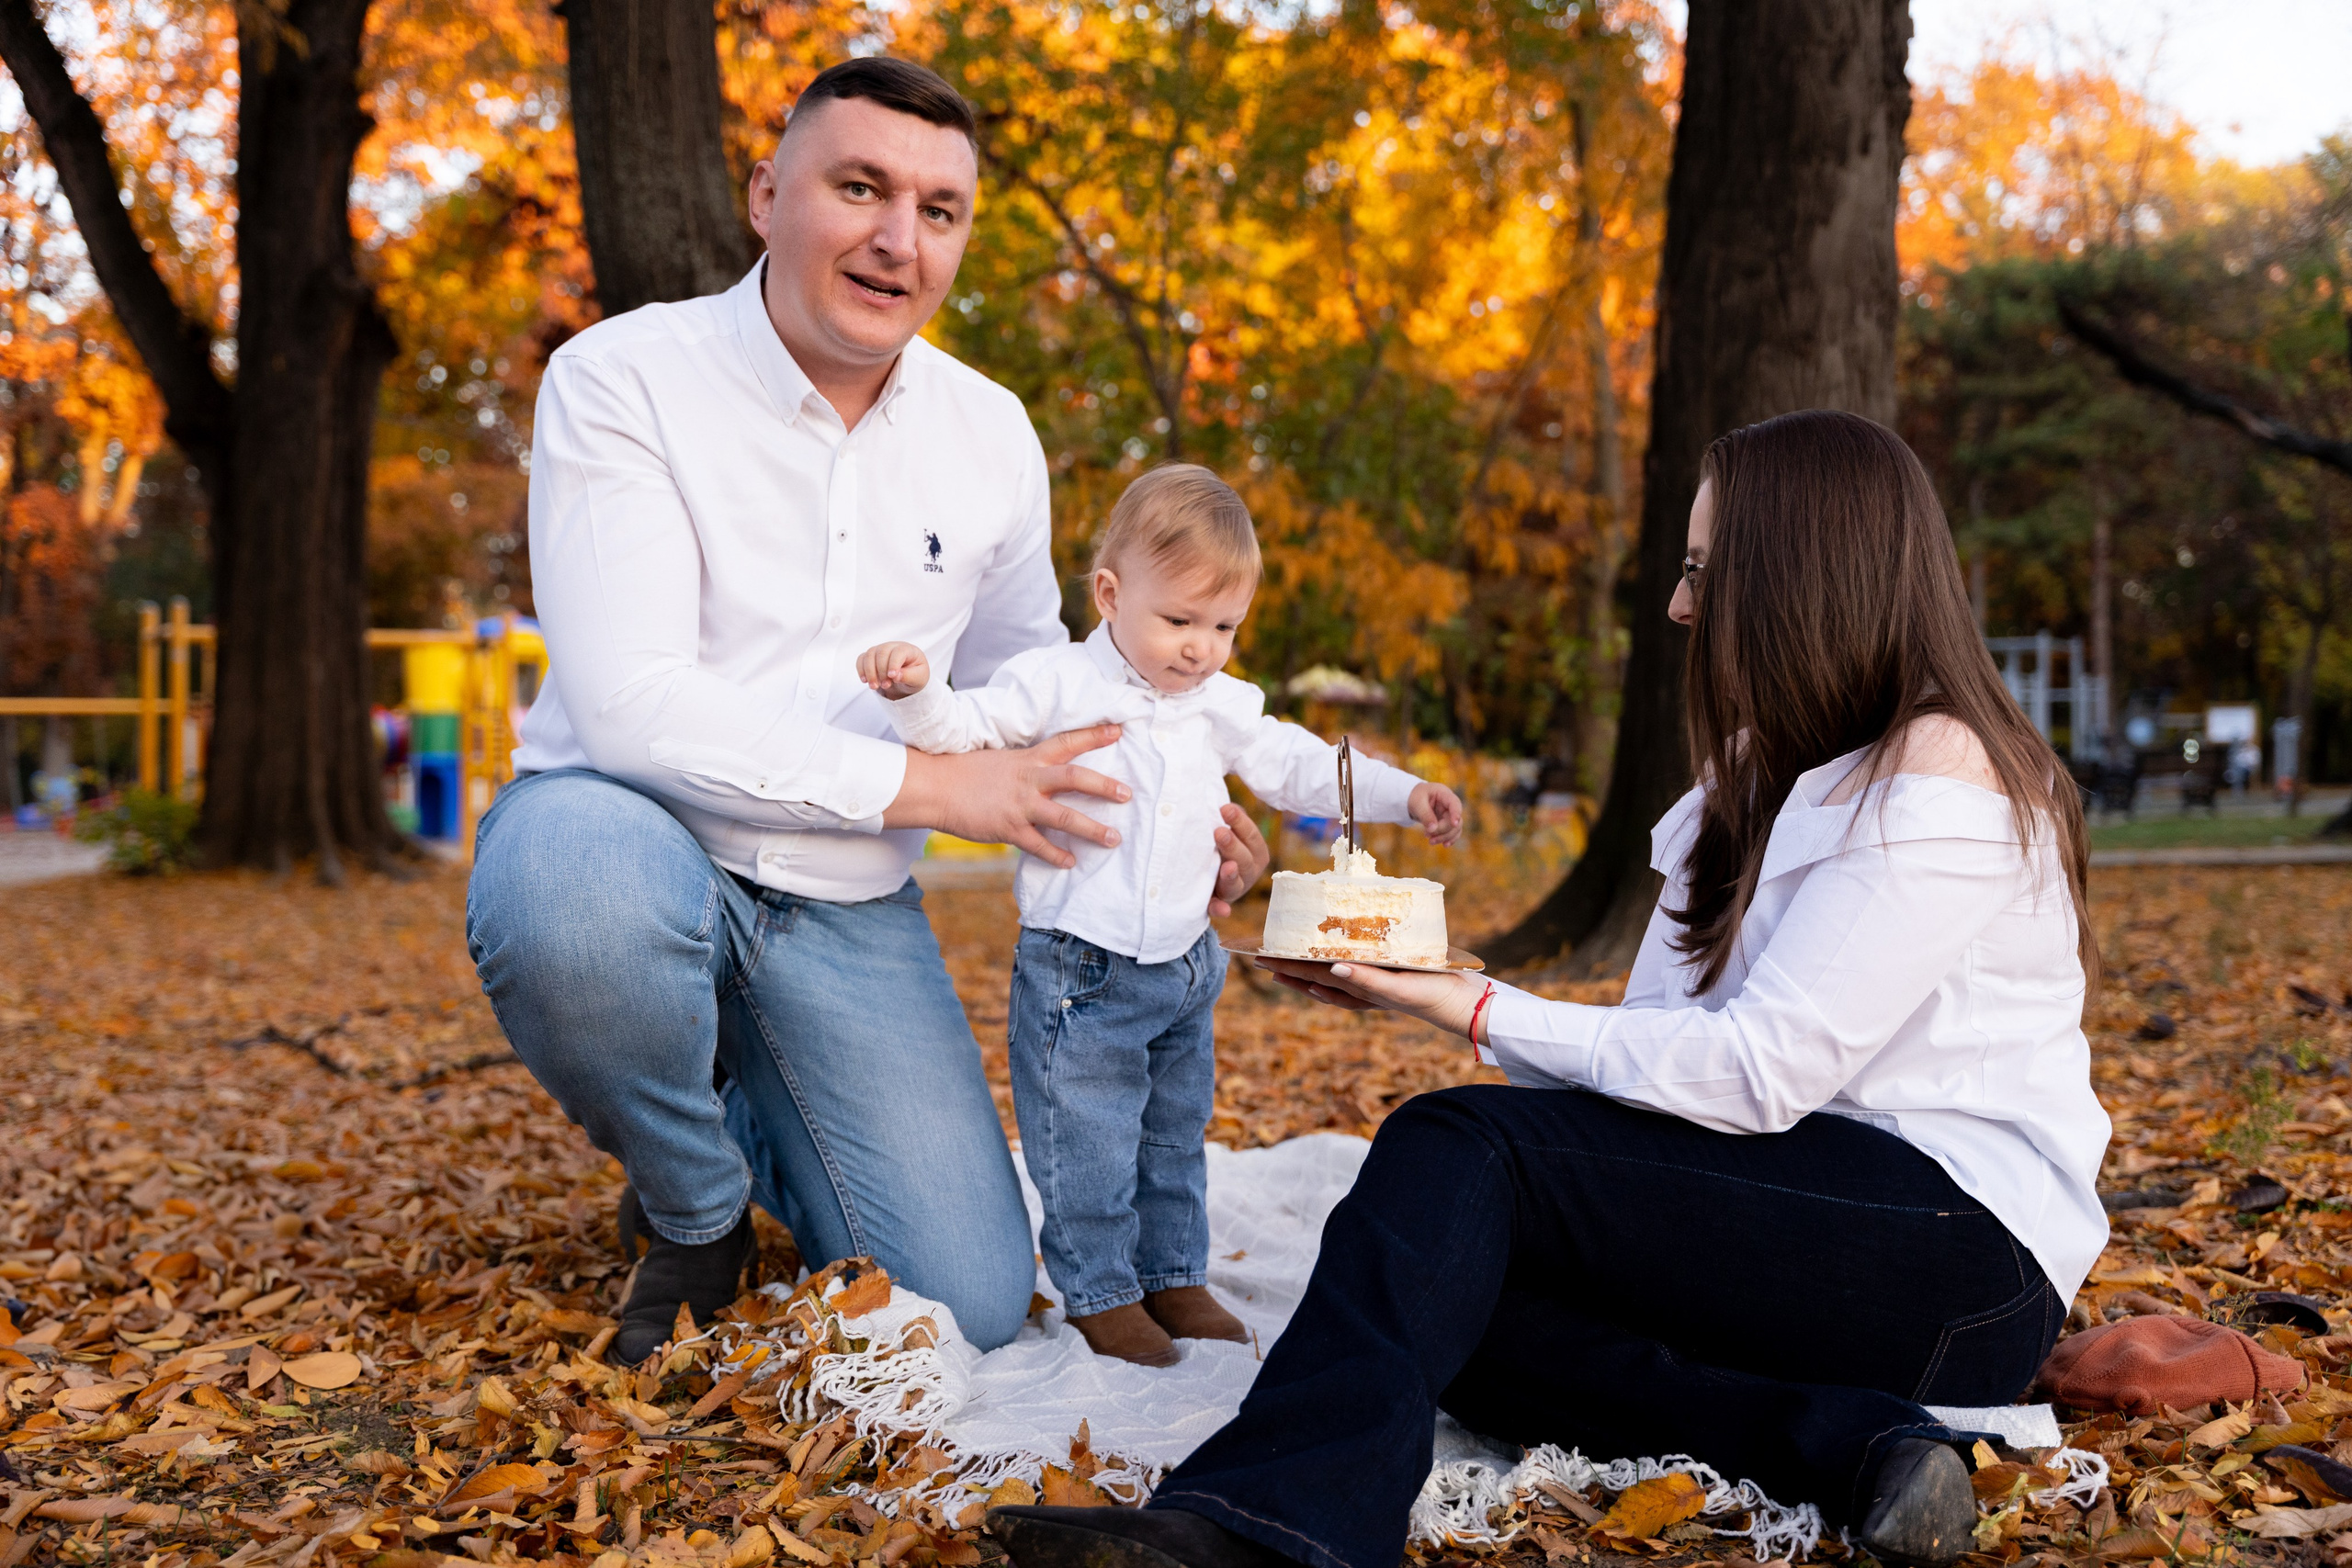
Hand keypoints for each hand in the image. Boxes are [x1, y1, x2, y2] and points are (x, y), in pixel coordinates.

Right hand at [856, 641, 930, 698]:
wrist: (908, 677)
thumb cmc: (915, 675)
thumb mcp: (919, 679)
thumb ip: (909, 676)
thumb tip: (896, 676)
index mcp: (908, 649)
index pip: (898, 652)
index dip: (894, 664)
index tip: (892, 677)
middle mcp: (892, 646)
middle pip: (881, 653)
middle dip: (881, 671)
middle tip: (886, 686)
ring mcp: (880, 650)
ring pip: (869, 655)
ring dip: (870, 672)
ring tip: (874, 686)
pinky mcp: (871, 657)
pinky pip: (861, 659)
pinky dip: (861, 670)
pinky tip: (865, 681)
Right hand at [884, 724, 1127, 868]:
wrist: (934, 786)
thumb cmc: (963, 772)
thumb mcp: (999, 760)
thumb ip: (1025, 767)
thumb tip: (1043, 775)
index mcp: (1027, 758)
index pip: (1067, 742)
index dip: (1094, 735)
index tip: (1119, 730)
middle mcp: (1029, 779)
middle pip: (1076, 778)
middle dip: (1105, 786)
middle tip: (1127, 794)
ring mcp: (1020, 805)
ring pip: (1065, 817)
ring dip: (1092, 829)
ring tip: (1114, 839)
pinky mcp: (1008, 828)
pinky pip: (1039, 845)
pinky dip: (1056, 855)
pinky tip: (1071, 863)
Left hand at [1208, 803, 1270, 916]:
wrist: (1209, 876)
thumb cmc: (1220, 846)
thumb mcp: (1229, 832)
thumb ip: (1230, 819)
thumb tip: (1225, 806)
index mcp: (1255, 852)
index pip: (1251, 835)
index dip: (1239, 822)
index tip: (1225, 808)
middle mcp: (1248, 871)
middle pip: (1244, 859)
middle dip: (1232, 846)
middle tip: (1219, 832)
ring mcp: (1235, 889)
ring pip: (1235, 883)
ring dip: (1230, 876)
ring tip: (1226, 867)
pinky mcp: (1219, 904)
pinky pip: (1220, 908)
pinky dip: (1220, 909)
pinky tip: (1222, 910)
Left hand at [1254, 956, 1485, 1036]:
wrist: (1466, 1005)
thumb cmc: (1432, 997)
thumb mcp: (1398, 989)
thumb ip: (1367, 981)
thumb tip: (1332, 970)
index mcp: (1361, 989)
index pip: (1316, 976)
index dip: (1288, 967)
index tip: (1262, 958)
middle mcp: (1364, 989)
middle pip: (1317, 978)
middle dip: (1289, 969)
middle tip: (1261, 958)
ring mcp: (1376, 986)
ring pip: (1333, 980)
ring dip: (1308, 972)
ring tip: (1286, 966)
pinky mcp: (1392, 979)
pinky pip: (1357, 976)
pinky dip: (1342, 972)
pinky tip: (1338, 966)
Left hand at [1409, 782, 1464, 845]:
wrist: (1412, 799)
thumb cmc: (1415, 797)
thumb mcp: (1417, 804)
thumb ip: (1425, 815)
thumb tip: (1433, 829)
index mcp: (1444, 794)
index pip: (1454, 803)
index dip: (1456, 813)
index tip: (1454, 824)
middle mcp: (1450, 804)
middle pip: (1453, 819)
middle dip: (1442, 830)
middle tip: (1427, 836)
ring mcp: (1450, 814)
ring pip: (1455, 828)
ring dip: (1445, 836)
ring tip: (1430, 841)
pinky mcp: (1447, 822)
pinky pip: (1453, 832)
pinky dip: (1449, 838)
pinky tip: (1444, 844)